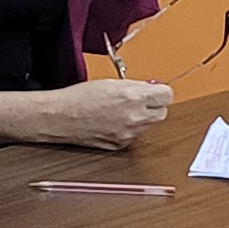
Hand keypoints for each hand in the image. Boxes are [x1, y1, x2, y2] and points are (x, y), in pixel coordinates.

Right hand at [37, 78, 170, 150]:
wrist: (60, 117)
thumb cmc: (79, 98)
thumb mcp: (111, 83)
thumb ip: (135, 86)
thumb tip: (150, 88)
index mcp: (134, 97)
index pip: (167, 95)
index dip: (161, 92)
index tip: (156, 91)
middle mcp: (135, 117)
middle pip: (162, 112)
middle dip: (153, 106)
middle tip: (140, 101)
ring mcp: (129, 133)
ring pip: (148, 125)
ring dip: (140, 118)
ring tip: (118, 111)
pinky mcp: (121, 144)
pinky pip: (134, 136)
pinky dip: (128, 129)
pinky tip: (112, 122)